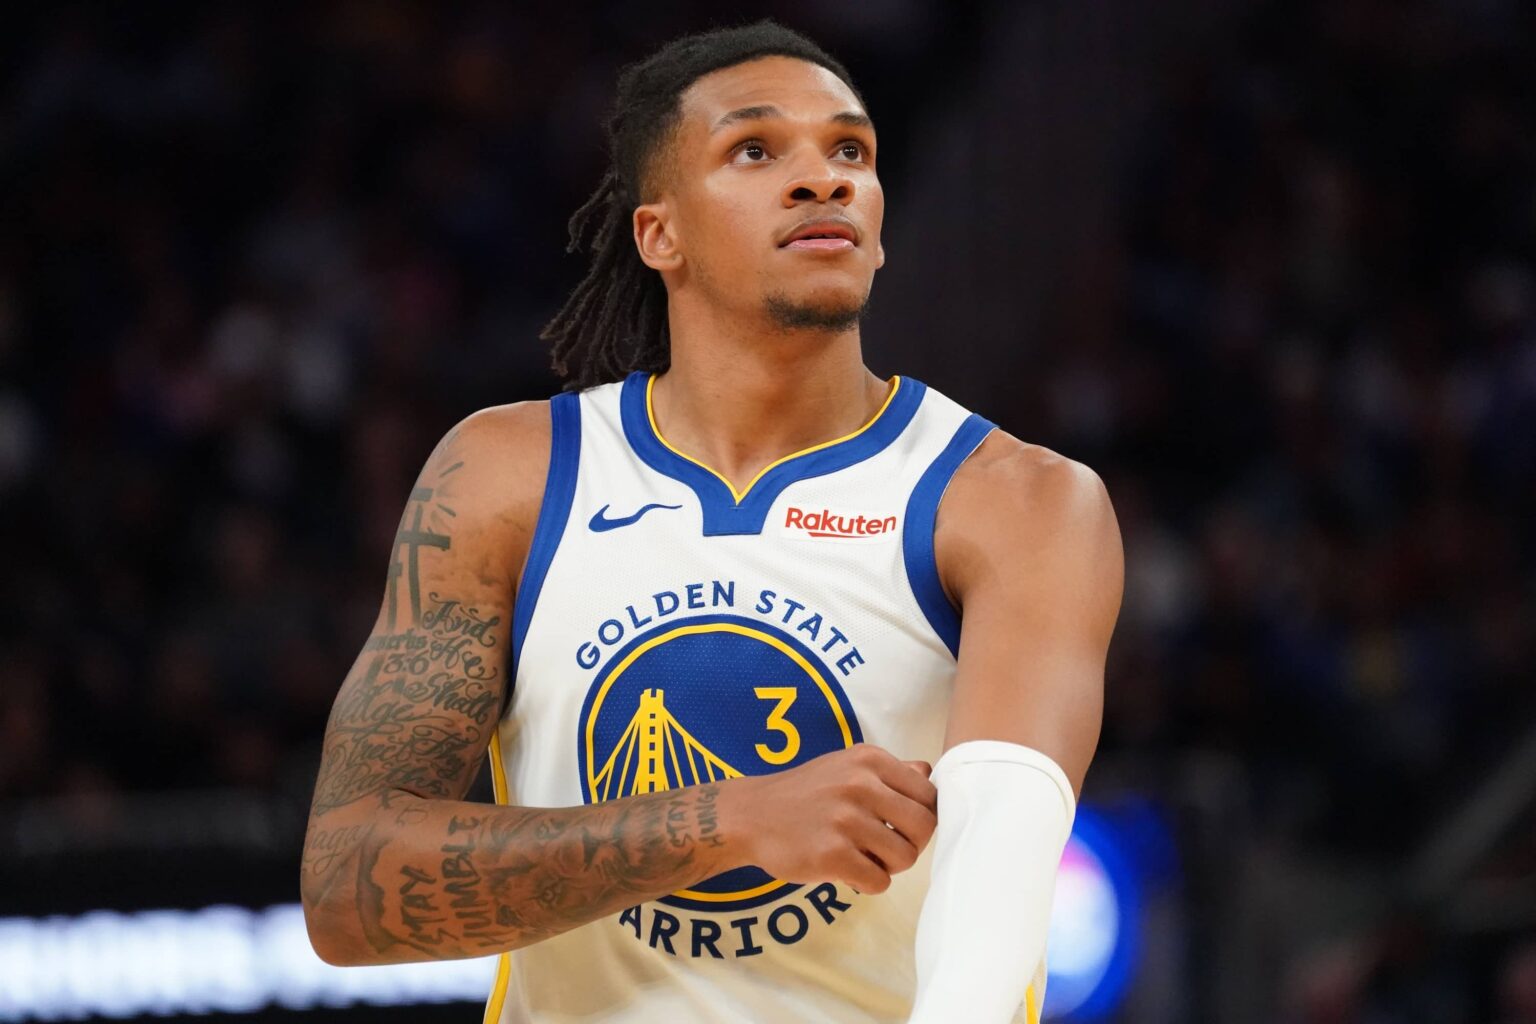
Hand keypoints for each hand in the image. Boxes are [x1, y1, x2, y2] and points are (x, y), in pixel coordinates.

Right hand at [720, 744, 937, 894]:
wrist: (751, 815)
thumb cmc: (806, 793)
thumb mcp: (846, 766)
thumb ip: (889, 771)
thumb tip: (930, 772)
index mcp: (869, 760)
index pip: (929, 794)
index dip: (922, 816)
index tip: (902, 826)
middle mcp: (860, 785)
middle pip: (924, 827)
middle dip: (912, 844)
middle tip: (888, 849)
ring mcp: (845, 820)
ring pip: (905, 857)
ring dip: (889, 866)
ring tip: (864, 859)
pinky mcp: (831, 856)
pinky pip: (878, 881)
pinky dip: (867, 883)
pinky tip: (847, 872)